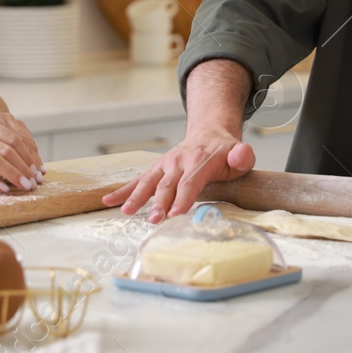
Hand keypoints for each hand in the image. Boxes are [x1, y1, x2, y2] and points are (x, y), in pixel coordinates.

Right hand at [101, 132, 255, 220]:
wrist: (209, 133)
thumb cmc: (225, 151)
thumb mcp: (240, 152)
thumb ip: (243, 156)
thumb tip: (241, 155)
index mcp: (200, 160)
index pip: (191, 182)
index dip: (183, 198)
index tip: (175, 215)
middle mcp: (178, 161)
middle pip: (167, 185)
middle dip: (159, 203)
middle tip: (155, 220)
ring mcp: (164, 165)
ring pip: (148, 182)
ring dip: (137, 197)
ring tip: (127, 212)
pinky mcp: (156, 169)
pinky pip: (138, 180)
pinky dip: (123, 190)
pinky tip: (108, 201)